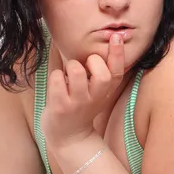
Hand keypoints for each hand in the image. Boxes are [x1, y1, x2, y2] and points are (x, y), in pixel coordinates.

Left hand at [41, 33, 124, 149]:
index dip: (118, 54)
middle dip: (93, 62)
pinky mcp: (60, 107)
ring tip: (68, 75)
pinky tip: (57, 84)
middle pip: (102, 75)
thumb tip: (97, 41)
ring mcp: (77, 103)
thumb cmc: (81, 107)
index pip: (117, 72)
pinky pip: (57, 79)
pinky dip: (55, 76)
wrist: (69, 137)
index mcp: (105, 92)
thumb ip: (100, 73)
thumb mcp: (96, 93)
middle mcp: (94, 98)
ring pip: (77, 71)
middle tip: (85, 66)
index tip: (116, 36)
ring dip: (70, 66)